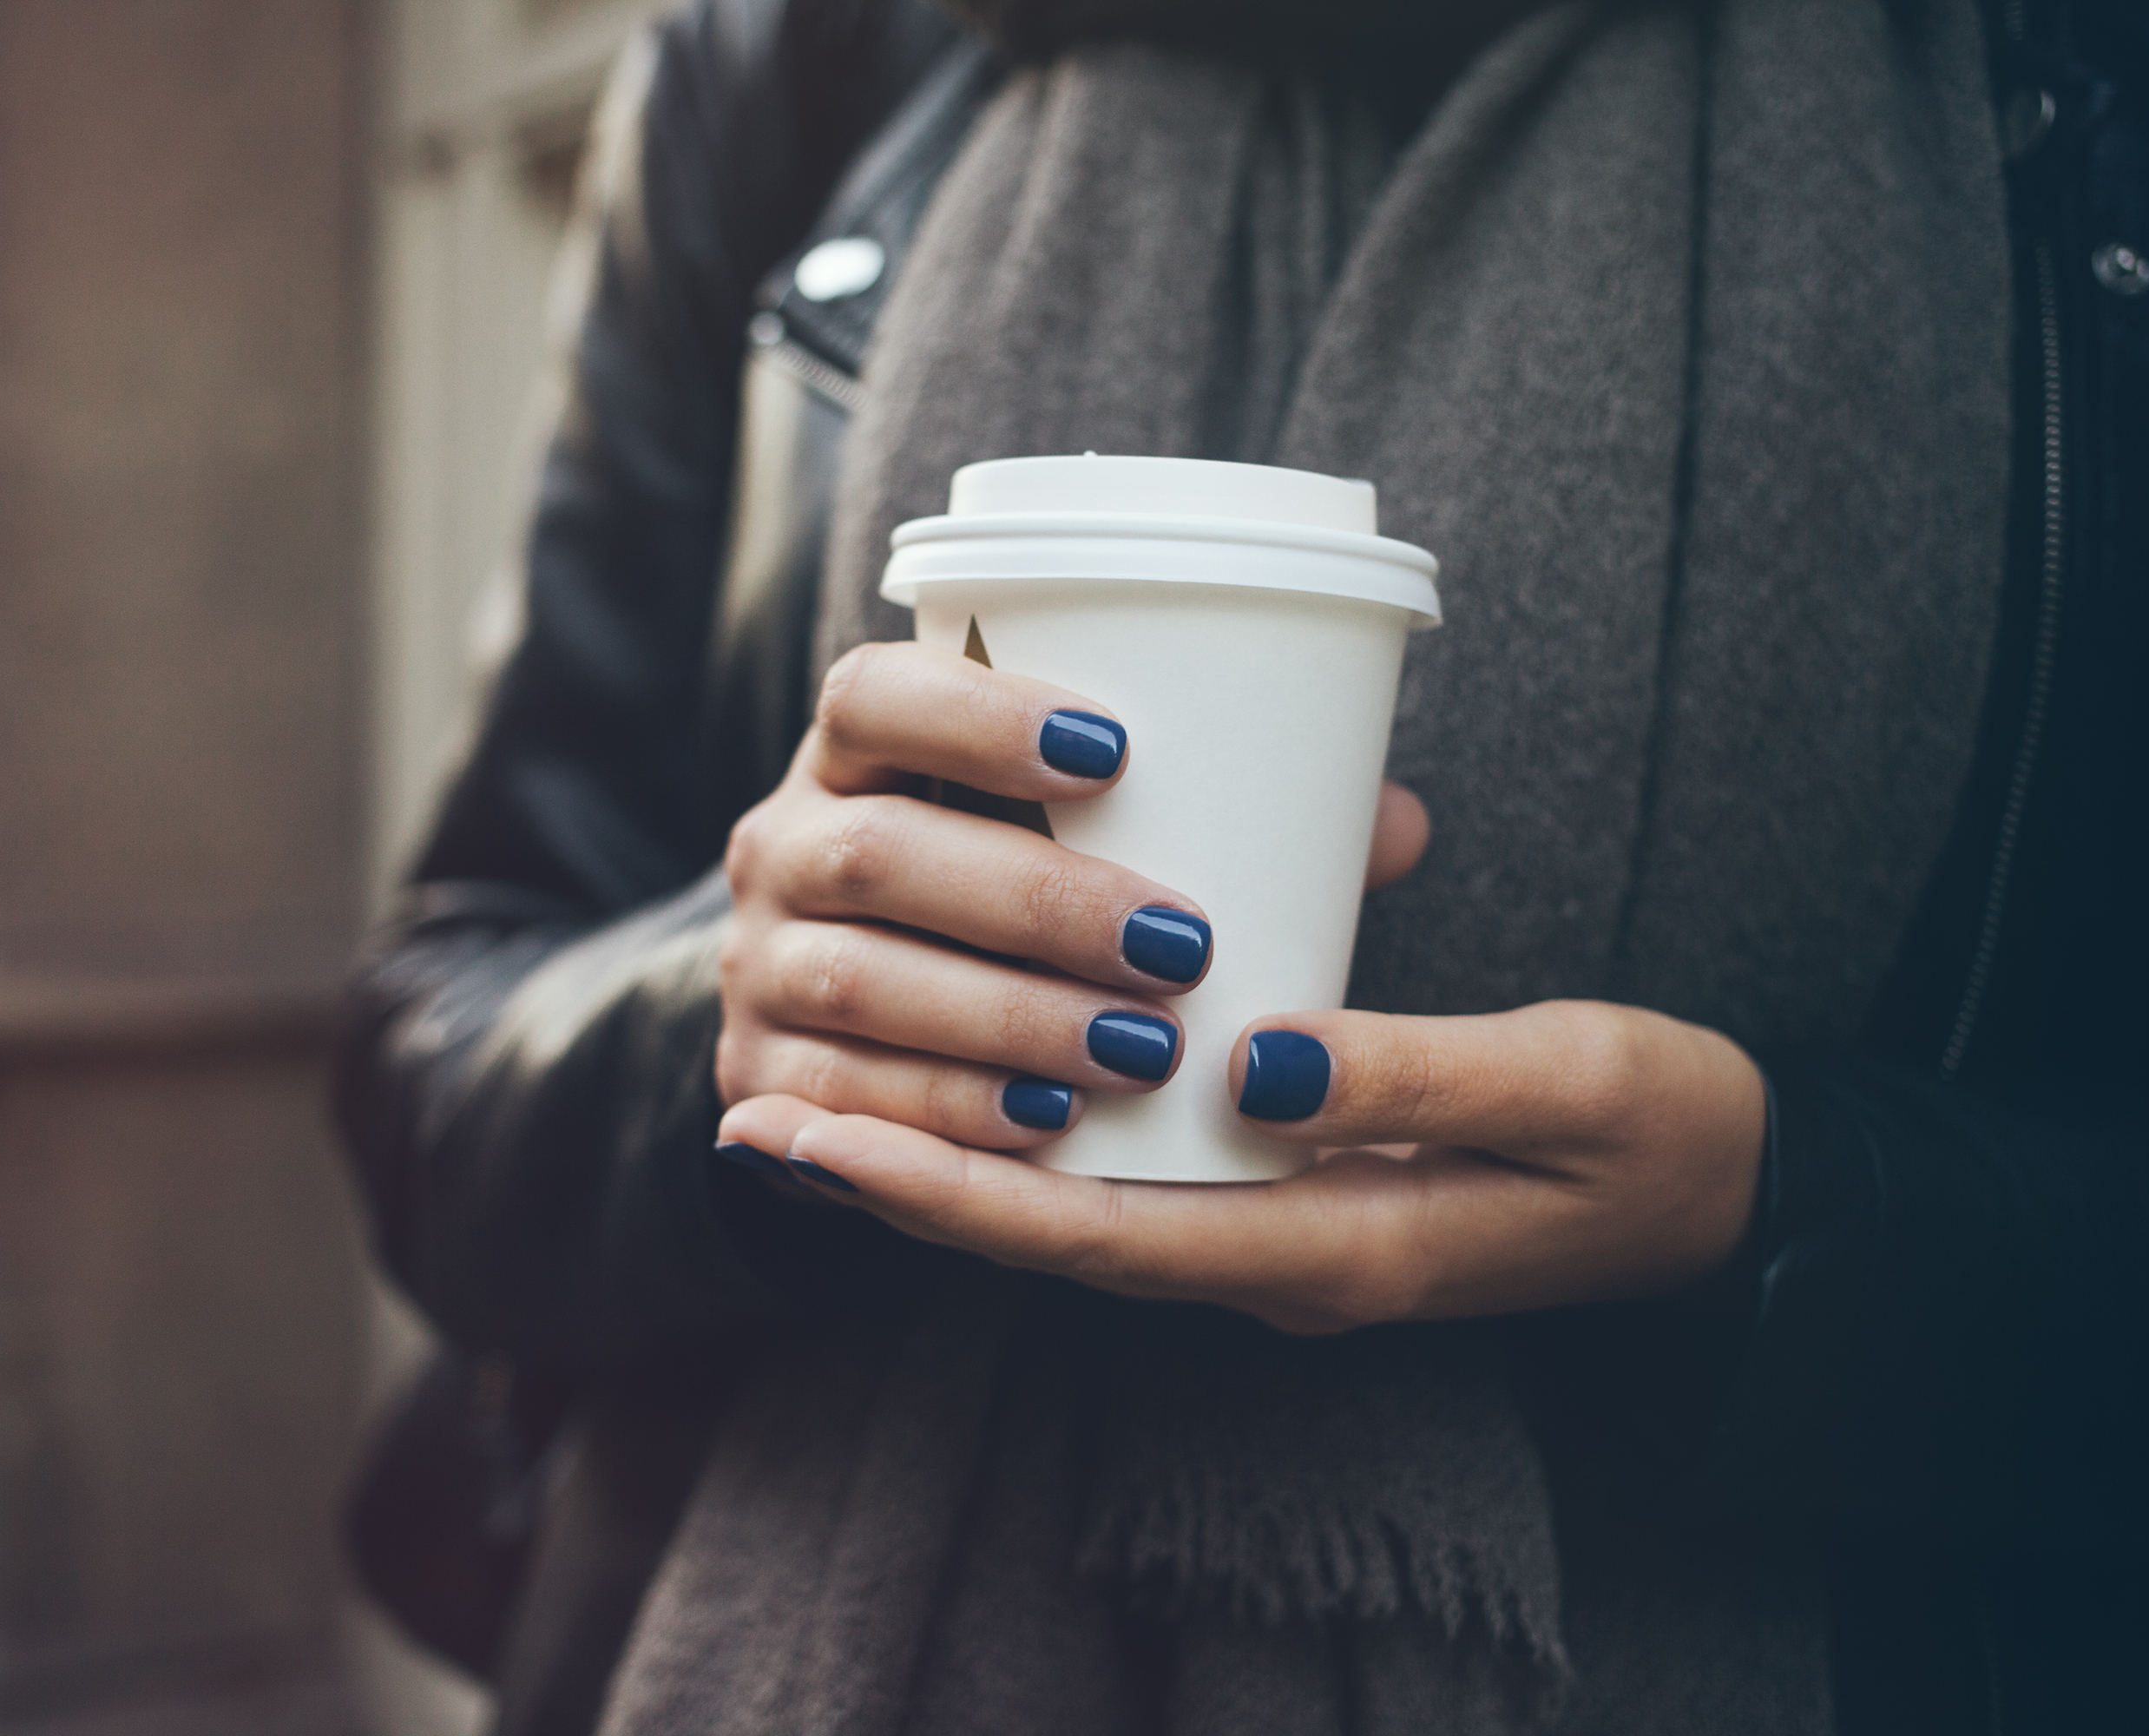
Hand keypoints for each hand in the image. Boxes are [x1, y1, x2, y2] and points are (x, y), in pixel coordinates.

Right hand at [717, 639, 1426, 1158]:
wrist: (860, 1010)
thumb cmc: (1010, 887)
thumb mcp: (1076, 836)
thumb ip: (1217, 820)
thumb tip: (1391, 825)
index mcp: (857, 749)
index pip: (875, 694)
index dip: (978, 714)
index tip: (1113, 750)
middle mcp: (783, 843)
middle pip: (876, 853)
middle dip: (1032, 903)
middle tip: (1179, 948)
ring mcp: (757, 964)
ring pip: (857, 982)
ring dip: (1005, 1020)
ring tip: (1138, 1055)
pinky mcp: (758, 1076)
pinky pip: (837, 1100)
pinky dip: (945, 1114)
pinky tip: (1046, 1128)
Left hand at [718, 998, 1765, 1333]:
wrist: (1735, 1196)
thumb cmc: (1663, 1133)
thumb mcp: (1564, 1086)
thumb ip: (1411, 1075)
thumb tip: (1251, 1065)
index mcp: (1336, 1249)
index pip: (1101, 1237)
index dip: (948, 1195)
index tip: (816, 1141)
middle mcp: (1284, 1260)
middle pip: (1054, 1238)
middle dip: (902, 1187)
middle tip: (756, 1122)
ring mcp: (1285, 1234)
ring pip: (1081, 1214)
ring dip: (949, 1170)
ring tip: (815, 1110)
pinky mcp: (1295, 1192)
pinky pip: (1135, 1184)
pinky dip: (1039, 1146)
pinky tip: (974, 1087)